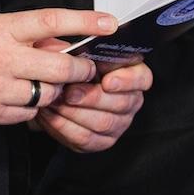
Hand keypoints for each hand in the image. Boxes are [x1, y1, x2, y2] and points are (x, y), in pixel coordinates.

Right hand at [0, 9, 113, 125]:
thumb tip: (58, 42)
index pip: (52, 22)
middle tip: (86, 69)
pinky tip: (20, 97)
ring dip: (53, 90)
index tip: (111, 23)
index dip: (85, 22)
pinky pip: (27, 115)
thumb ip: (21, 32)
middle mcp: (0, 60)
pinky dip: (31, 107)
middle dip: (80, 71)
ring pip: (46, 95)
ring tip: (42, 82)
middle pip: (60, 68)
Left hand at [35, 59, 153, 152]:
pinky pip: (85, 138)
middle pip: (121, 103)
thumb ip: (88, 53)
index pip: (142, 78)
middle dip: (92, 97)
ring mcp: (119, 123)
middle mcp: (131, 101)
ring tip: (55, 101)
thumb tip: (81, 55)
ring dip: (74, 112)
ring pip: (102, 122)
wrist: (60, 90)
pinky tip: (51, 115)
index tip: (107, 81)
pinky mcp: (101, 141)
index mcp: (133, 75)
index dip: (126, 81)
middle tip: (69, 92)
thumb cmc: (75, 67)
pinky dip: (64, 126)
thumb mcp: (83, 54)